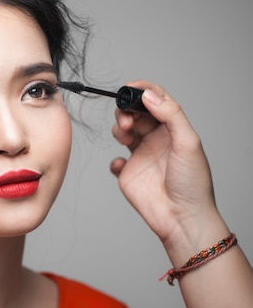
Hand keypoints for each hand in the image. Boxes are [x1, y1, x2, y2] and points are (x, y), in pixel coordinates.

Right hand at [110, 80, 222, 252]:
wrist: (181, 218)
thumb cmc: (192, 183)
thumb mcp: (188, 142)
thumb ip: (170, 114)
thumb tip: (149, 95)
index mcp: (173, 129)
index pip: (155, 100)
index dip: (141, 90)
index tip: (129, 88)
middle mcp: (156, 139)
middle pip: (135, 112)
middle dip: (126, 110)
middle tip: (126, 120)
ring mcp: (141, 155)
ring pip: (123, 130)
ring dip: (119, 128)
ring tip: (124, 137)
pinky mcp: (128, 173)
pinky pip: (114, 159)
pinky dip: (114, 159)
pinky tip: (123, 165)